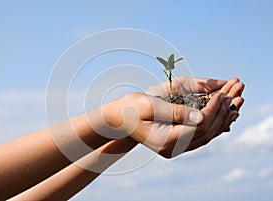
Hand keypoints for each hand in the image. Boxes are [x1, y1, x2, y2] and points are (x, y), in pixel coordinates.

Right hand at [101, 77, 243, 157]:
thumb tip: (200, 115)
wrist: (120, 119)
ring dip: (221, 118)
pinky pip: (201, 135)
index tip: (222, 93)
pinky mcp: (177, 143)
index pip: (198, 125)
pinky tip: (223, 114)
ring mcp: (175, 148)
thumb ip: (175, 111)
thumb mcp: (150, 105)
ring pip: (207, 135)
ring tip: (235, 103)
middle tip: (235, 95)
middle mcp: (172, 148)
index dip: (213, 109)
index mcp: (165, 140)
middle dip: (222, 112)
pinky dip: (214, 123)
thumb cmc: (131, 108)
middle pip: (206, 132)